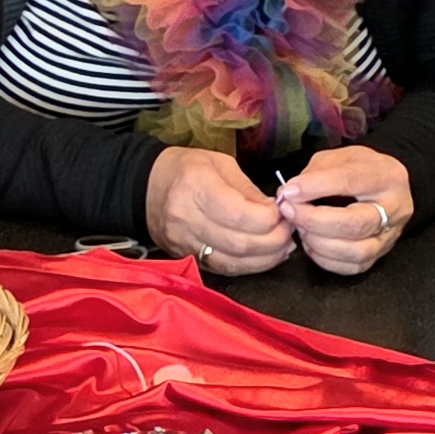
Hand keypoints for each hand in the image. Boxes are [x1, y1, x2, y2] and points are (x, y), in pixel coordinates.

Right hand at [146, 147, 295, 274]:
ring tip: (283, 247)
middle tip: (289, 231)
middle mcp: (186, 217)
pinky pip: (223, 269)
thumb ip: (249, 191)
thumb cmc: (186, 169)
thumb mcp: (220, 164)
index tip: (283, 213)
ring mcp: (184, 242)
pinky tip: (264, 257)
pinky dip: (249, 266)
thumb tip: (277, 212)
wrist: (145, 187)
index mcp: (196, 186)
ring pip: (233, 262)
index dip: (268, 219)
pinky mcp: (186, 257)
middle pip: (239, 242)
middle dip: (273, 241)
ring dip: (265, 258)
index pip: (238, 214)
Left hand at [279, 147, 416, 276]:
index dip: (315, 187)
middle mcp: (394, 209)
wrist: (391, 187)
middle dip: (314, 220)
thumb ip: (317, 171)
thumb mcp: (343, 156)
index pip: (350, 181)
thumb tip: (290, 193)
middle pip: (355, 224)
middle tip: (290, 211)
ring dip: (319, 242)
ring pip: (356, 251)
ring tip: (301, 228)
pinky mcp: (380, 255)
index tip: (289, 191)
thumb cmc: (363, 170)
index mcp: (385, 176)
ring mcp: (389, 236)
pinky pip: (353, 266)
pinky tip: (312, 244)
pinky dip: (326, 258)